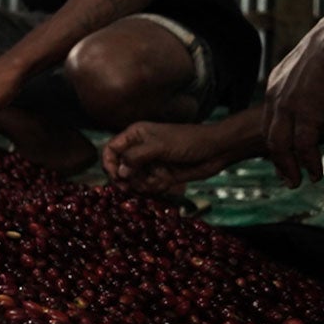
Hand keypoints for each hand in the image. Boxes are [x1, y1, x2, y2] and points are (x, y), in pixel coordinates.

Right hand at [103, 120, 241, 195]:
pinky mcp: (160, 175)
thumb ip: (135, 157)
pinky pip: (148, 186)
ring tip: (156, 180)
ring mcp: (150, 163)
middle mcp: (139, 149)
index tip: (116, 176)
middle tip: (131, 187)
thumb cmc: (187, 141)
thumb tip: (120, 172)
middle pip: (119, 168)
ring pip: (133, 180)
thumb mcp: (159, 146)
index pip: (111, 149)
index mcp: (135, 135)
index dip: (109, 163)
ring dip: (142, 184)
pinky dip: (155, 187)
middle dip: (126, 179)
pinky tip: (167, 182)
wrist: (215, 151)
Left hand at [263, 18, 323, 186]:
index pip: (270, 118)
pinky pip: (303, 146)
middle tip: (287, 175)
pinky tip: (315, 173)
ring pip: (281, 145)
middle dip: (278, 158)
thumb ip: (313, 76)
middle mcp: (276, 95)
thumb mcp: (315, 62)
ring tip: (297, 181)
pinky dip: (308, 162)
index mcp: (277, 83)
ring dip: (289, 166)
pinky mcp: (306, 112)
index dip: (276, 138)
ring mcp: (288, 105)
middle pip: (270, 135)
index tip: (283, 152)